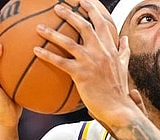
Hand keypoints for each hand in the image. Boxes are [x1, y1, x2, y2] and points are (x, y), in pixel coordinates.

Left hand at [33, 0, 135, 129]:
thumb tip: (124, 40)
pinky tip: (35, 50)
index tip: (83, 1)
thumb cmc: (119, 90)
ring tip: (38, 27)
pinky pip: (60, 61)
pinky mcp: (81, 75)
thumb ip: (123, 52)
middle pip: (83, 27)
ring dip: (51, 33)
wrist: (118, 108)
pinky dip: (47, 55)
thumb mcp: (124, 67)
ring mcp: (91, 62)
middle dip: (69, 14)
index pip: (102, 24)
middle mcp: (101, 52)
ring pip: (68, 42)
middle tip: (56, 7)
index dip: (92, 11)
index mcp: (110, 49)